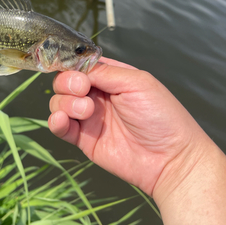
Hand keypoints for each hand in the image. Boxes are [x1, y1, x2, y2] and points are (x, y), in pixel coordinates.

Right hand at [49, 57, 207, 198]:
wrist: (169, 159)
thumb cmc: (161, 116)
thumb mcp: (137, 83)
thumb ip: (105, 72)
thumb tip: (78, 68)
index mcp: (111, 77)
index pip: (81, 65)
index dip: (73, 66)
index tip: (78, 73)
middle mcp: (98, 95)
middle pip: (65, 82)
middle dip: (67, 83)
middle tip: (83, 90)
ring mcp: (89, 117)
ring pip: (59, 102)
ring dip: (65, 103)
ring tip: (87, 111)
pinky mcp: (84, 139)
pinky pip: (60, 127)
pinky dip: (55, 121)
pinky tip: (63, 121)